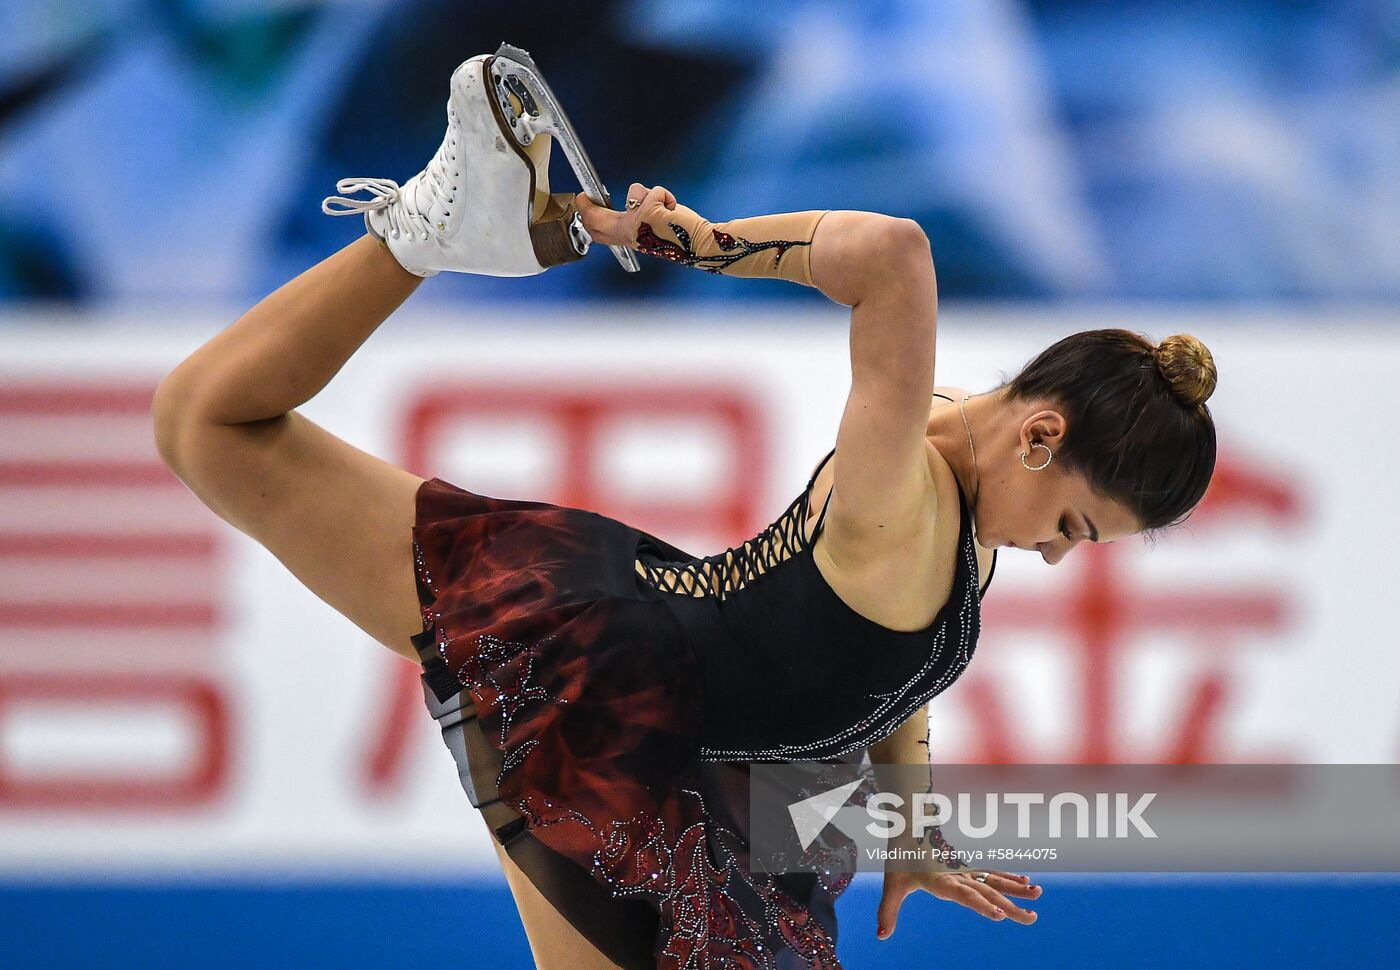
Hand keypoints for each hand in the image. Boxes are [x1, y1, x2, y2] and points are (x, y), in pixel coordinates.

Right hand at [573, 183, 676, 248]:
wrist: (698, 243)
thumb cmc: (678, 236)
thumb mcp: (650, 229)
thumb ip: (636, 219)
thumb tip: (628, 204)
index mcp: (628, 238)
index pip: (599, 231)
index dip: (587, 216)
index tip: (582, 203)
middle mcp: (629, 234)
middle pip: (598, 218)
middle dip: (588, 205)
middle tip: (583, 196)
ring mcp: (636, 223)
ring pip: (634, 193)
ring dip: (649, 194)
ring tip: (661, 208)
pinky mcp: (648, 213)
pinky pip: (655, 191)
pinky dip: (665, 195)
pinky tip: (671, 209)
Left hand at [876, 868, 1040, 938]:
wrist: (905, 829)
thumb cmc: (899, 861)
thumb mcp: (891, 886)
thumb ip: (888, 911)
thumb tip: (880, 936)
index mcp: (941, 881)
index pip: (963, 895)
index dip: (980, 905)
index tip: (998, 914)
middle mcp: (957, 876)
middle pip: (986, 892)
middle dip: (1010, 906)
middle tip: (1032, 918)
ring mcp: (965, 871)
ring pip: (994, 881)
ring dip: (1016, 889)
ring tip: (1038, 895)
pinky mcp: (968, 870)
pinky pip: (992, 874)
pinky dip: (1010, 878)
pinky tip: (1027, 882)